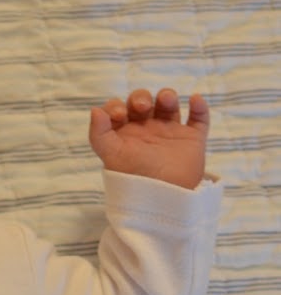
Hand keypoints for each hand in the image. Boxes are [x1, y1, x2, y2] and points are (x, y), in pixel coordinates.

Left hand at [88, 88, 209, 190]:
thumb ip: (99, 134)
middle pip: (143, 102)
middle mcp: (146, 131)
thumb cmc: (134, 179)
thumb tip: (94, 110)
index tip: (120, 114)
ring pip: (168, 105)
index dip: (117, 106)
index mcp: (124, 134)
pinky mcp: (191, 139)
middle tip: (143, 107)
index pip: (118, 110)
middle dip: (141, 98)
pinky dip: (200, 107)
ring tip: (166, 101)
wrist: (163, 198)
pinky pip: (199, 118)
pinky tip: (194, 100)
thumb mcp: (112, 156)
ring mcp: (169, 133)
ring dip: (167, 96)